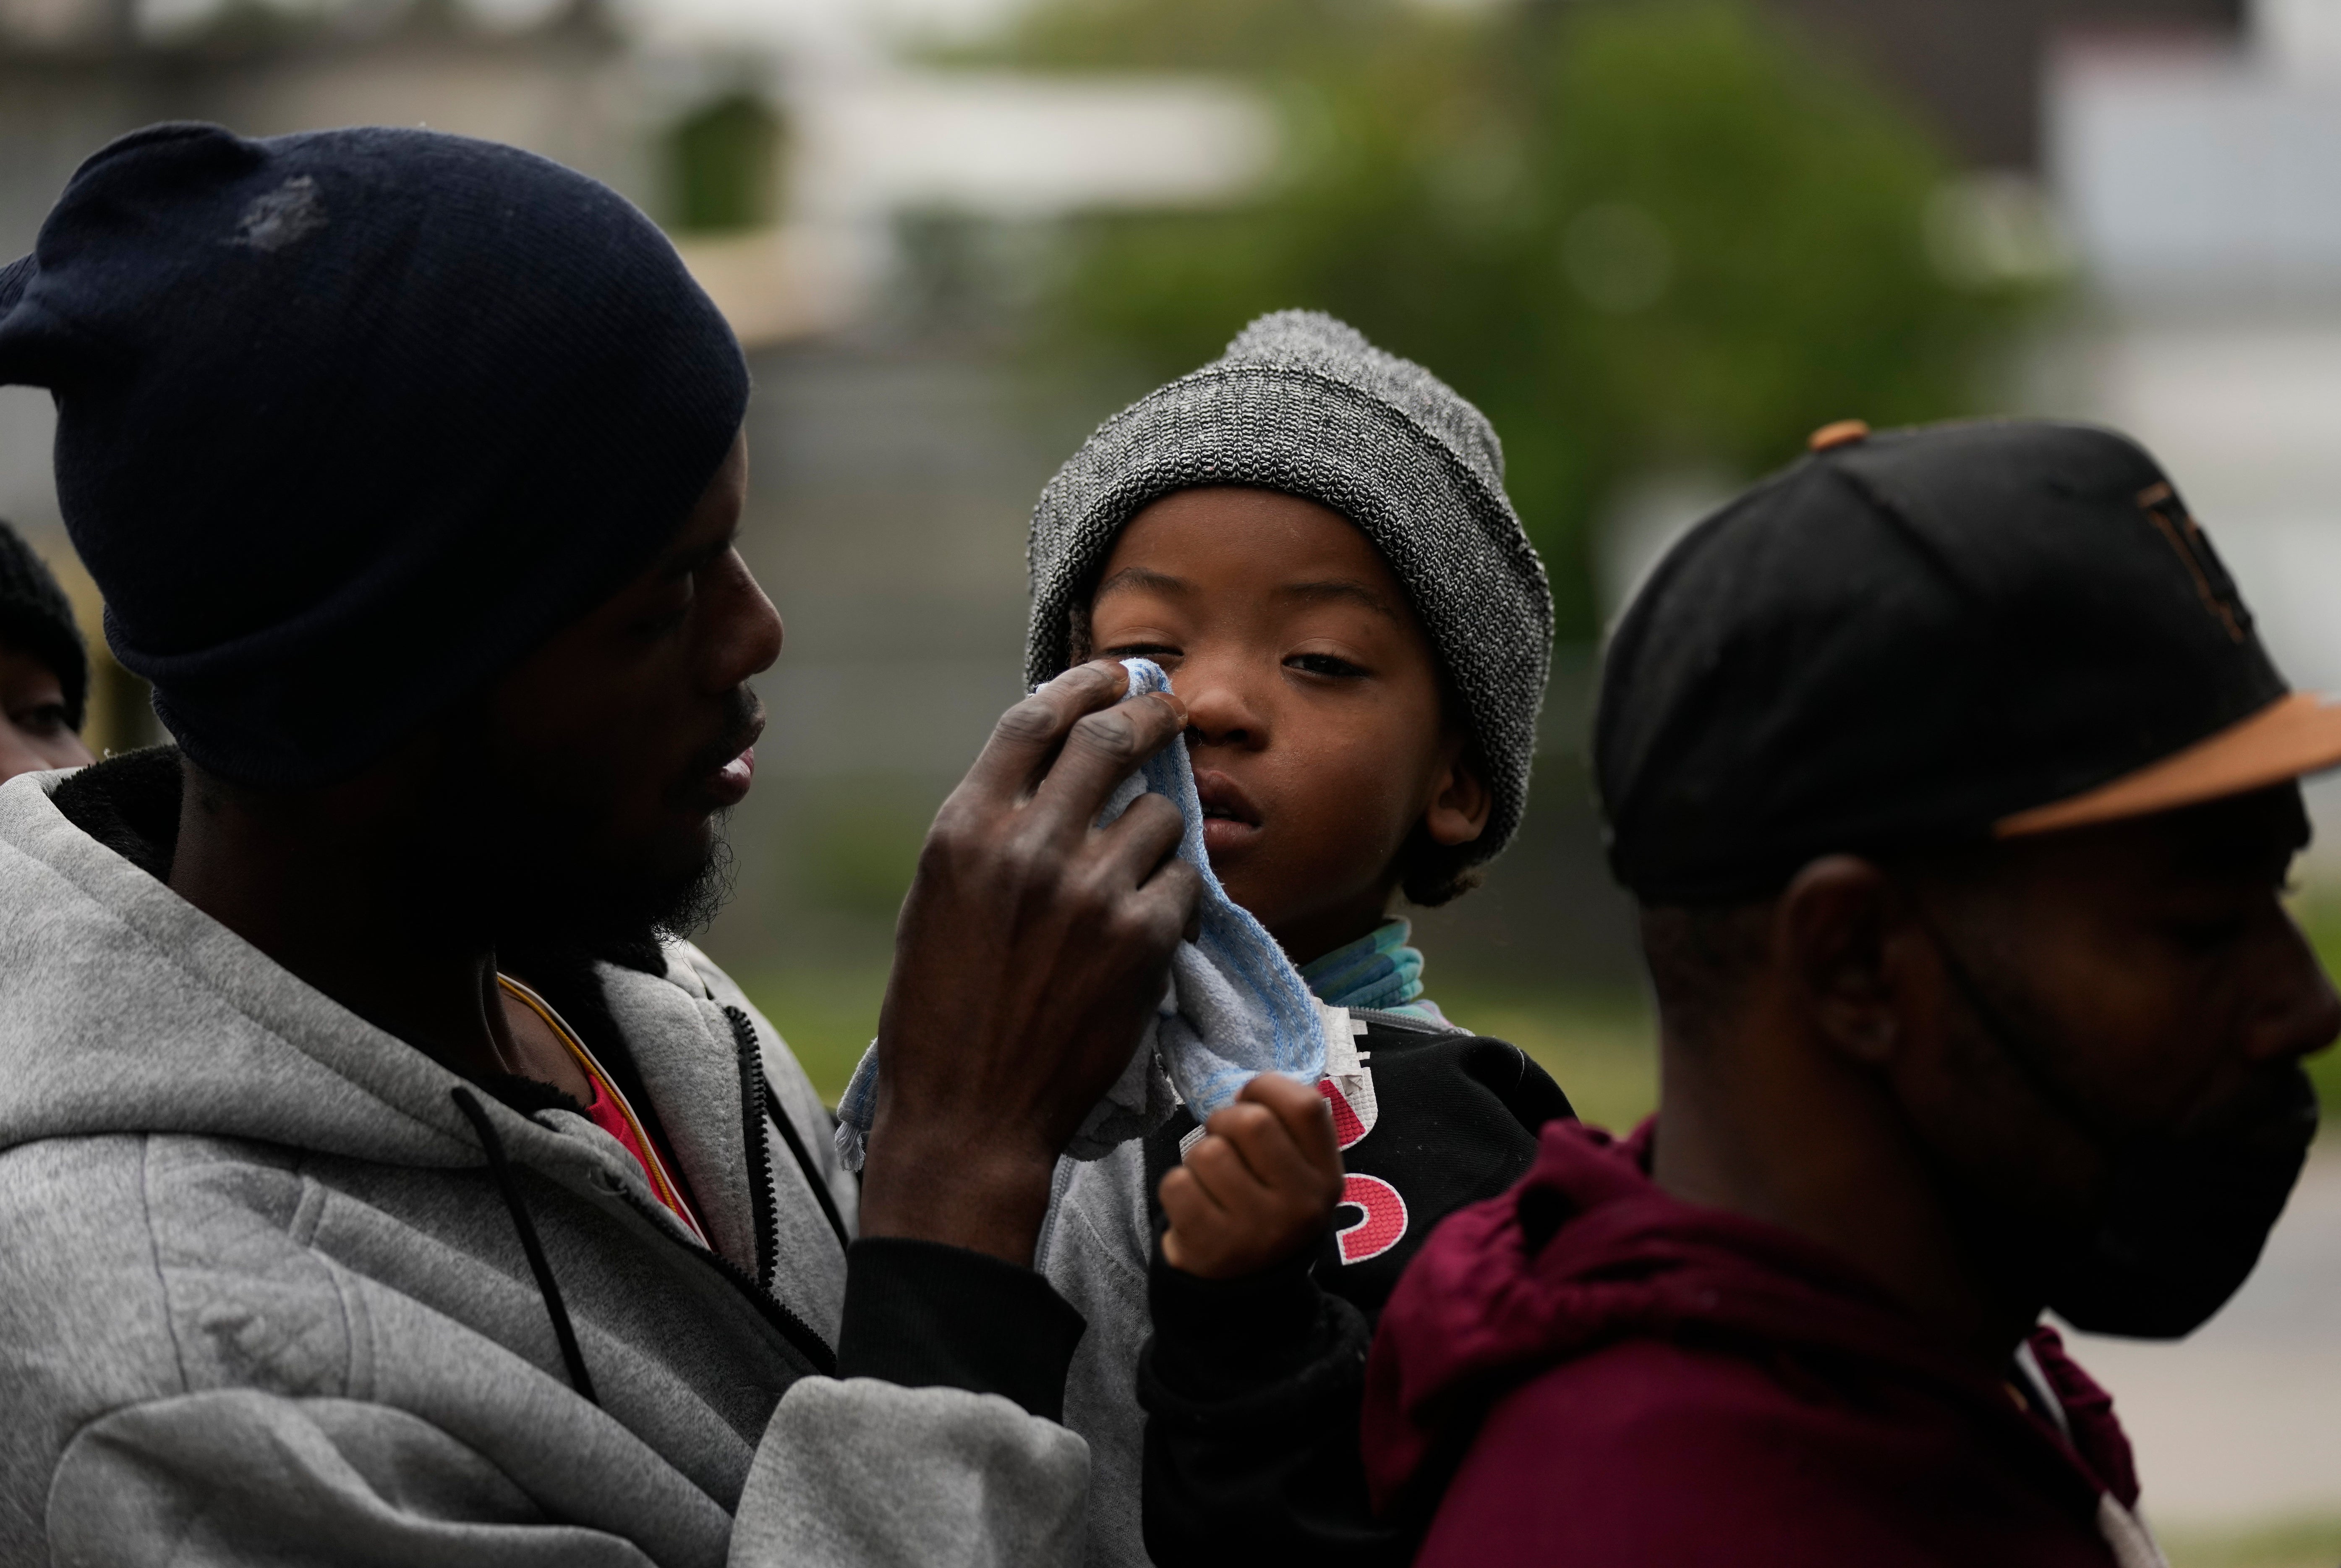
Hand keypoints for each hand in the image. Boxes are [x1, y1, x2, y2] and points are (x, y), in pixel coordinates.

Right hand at [860, 660, 1204, 1265]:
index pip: (1033, 721)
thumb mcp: (939, 901)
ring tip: (1145, 857)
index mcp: (964, 831)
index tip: (1113, 674)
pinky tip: (1155, 915)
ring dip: (1161, 826)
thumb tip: (1047, 776)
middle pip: (1108, 740)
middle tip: (1171, 711)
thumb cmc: (942, 1012)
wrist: (970, 1114)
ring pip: (1159, 815)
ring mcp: (1089, 892)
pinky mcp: (1141, 940)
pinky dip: (1176, 890)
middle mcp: (1026, 847)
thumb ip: (988, 832)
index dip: (1082, 686)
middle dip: (1150, 713)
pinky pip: (1183, 881)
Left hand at [1159, 1074, 1343, 1279]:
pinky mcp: (1211, 1247)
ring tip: (1211, 1181)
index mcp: (1326, 1178)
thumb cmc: (1266, 1212)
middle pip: (1251, 1122)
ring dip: (1198, 1158)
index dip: (1268, 1088)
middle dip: (1224, 1121)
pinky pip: (1177, 1183)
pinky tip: (1193, 1206)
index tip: (1251, 1101)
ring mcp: (1256, 1229)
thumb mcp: (1298, 1176)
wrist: (1244, 1292)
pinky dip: (1177, 1187)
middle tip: (1223, 1141)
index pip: (1306, 1105)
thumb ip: (1288, 1130)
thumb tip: (1251, 1089)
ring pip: (1208, 1151)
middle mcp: (1300, 1205)